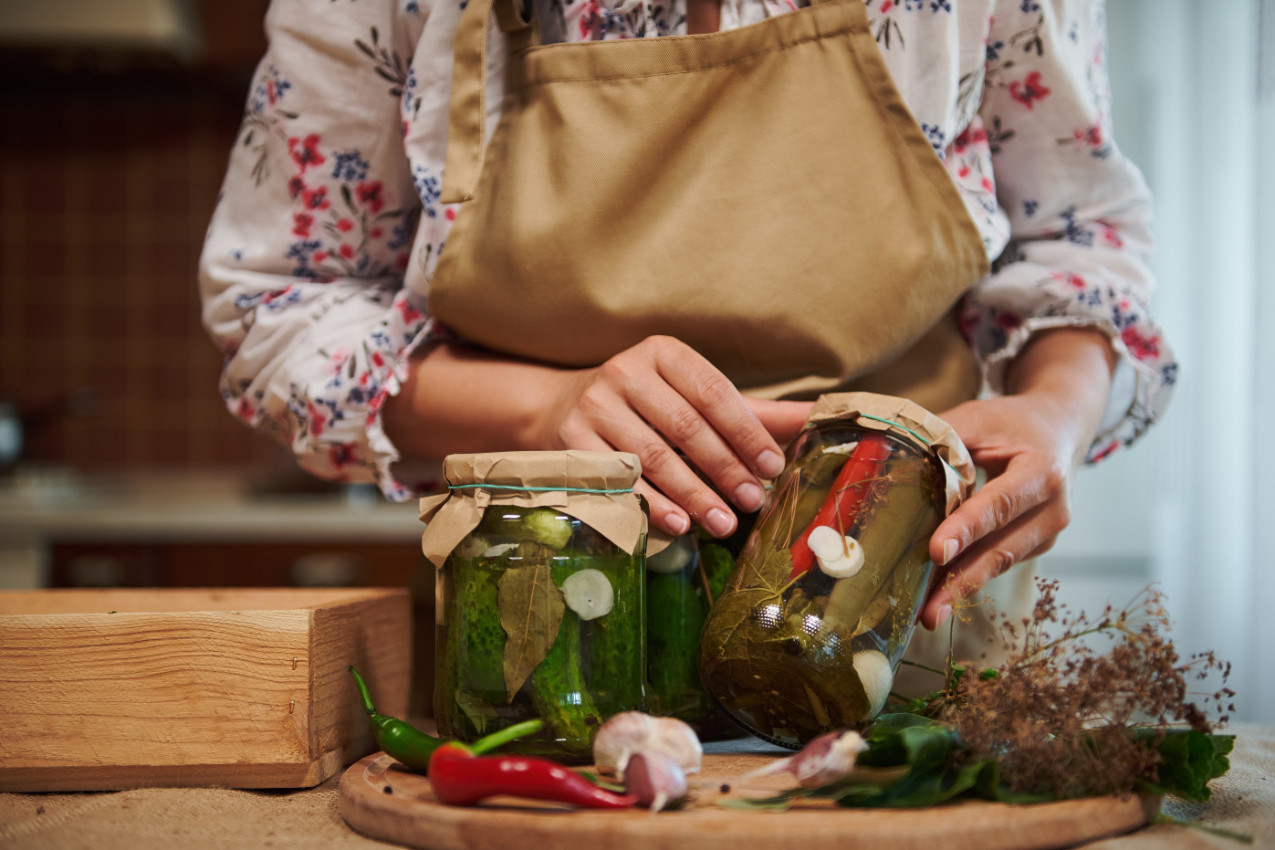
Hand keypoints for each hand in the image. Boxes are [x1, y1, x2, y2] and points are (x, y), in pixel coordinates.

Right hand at [537, 336, 811, 537]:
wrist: (559, 409)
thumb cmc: (645, 406)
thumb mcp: (692, 398)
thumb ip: (752, 412)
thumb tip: (816, 418)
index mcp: (663, 353)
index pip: (712, 392)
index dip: (745, 431)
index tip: (772, 467)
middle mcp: (625, 371)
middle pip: (685, 427)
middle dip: (724, 469)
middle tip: (753, 502)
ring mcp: (594, 405)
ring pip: (653, 457)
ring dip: (694, 494)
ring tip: (724, 523)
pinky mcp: (570, 440)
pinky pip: (620, 480)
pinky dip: (652, 505)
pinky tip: (680, 525)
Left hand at [919, 328, 1116, 629]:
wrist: (1058, 428)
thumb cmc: (1011, 423)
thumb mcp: (977, 419)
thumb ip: (940, 440)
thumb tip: (886, 457)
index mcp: (1042, 470)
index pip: (999, 504)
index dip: (967, 528)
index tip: (937, 552)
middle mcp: (1053, 508)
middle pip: (1002, 548)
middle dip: (961, 579)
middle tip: (929, 609)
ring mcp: (1048, 532)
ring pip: (999, 563)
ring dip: (961, 587)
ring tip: (929, 613)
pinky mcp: (1037, 545)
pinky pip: (999, 562)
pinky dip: (968, 576)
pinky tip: (938, 593)